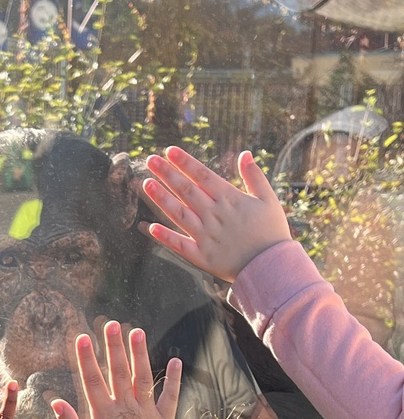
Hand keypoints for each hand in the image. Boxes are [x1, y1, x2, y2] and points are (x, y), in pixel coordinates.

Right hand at [50, 320, 181, 418]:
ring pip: (142, 378)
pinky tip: (176, 361)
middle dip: (113, 347)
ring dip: (139, 354)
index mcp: (103, 415)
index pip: (92, 381)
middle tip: (110, 324)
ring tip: (136, 332)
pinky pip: (170, 398)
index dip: (86, 359)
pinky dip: (174, 381)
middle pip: (118, 373)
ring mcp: (146, 414)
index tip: (81, 338)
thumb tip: (56, 402)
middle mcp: (125, 409)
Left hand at [139, 147, 291, 282]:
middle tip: (150, 160)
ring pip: (179, 214)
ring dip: (161, 198)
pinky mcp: (201, 256)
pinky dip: (165, 237)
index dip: (185, 162)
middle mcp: (214, 216)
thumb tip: (245, 153)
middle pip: (186, 191)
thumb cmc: (272, 232)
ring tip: (146, 183)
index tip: (169, 151)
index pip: (202, 176)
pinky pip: (180, 245)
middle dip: (167, 174)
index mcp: (230, 200)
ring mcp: (206, 236)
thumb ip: (255, 177)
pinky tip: (150, 227)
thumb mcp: (269, 200)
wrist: (272, 267)